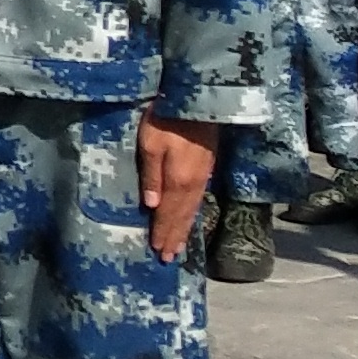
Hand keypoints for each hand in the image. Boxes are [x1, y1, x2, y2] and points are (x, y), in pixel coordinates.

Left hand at [139, 111, 219, 260]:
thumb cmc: (166, 119)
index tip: (158, 252)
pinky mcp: (208, 168)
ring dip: (184, 228)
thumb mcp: (150, 144)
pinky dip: (192, 213)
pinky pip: (198, 199)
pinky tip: (189, 218)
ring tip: (178, 246)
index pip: (168, 214)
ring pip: (192, 209)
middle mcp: (194, 184)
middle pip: (182, 216)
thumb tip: (152, 206)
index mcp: (178, 181)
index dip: (163, 233)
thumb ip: (151, 176)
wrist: (197, 101)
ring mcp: (203, 176)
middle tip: (168, 257)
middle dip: (175, 237)